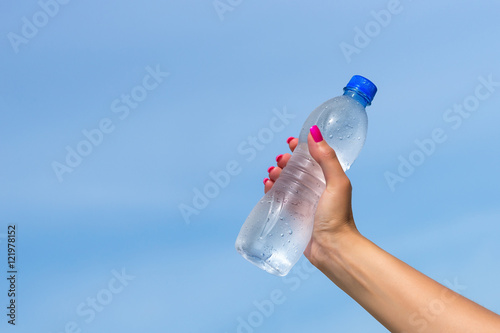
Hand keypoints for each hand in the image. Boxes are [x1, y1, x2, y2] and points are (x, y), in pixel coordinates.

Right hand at [263, 126, 358, 266]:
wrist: (333, 249)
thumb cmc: (339, 216)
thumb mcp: (337, 182)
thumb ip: (327, 158)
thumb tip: (313, 132)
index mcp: (328, 180)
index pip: (312, 158)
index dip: (301, 148)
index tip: (290, 143)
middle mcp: (316, 190)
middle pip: (296, 169)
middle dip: (285, 162)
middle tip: (280, 162)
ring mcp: (304, 204)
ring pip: (285, 183)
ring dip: (276, 174)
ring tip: (272, 174)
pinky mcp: (293, 216)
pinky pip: (279, 199)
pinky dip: (271, 190)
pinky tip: (267, 186)